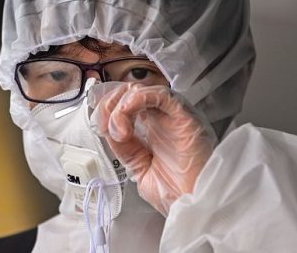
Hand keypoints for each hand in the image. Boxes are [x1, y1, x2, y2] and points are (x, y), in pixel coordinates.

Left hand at [95, 83, 216, 214]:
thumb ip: (125, 148)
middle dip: (110, 105)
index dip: (107, 109)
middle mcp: (162, 119)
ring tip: (119, 130)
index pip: (125, 105)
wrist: (196, 206)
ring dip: (121, 105)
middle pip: (129, 93)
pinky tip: (128, 113)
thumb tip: (110, 130)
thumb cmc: (178, 192)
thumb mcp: (139, 169)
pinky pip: (160, 94)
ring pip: (141, 90)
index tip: (99, 125)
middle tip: (106, 126)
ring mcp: (173, 116)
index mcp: (152, 130)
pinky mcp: (184, 114)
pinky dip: (138, 98)